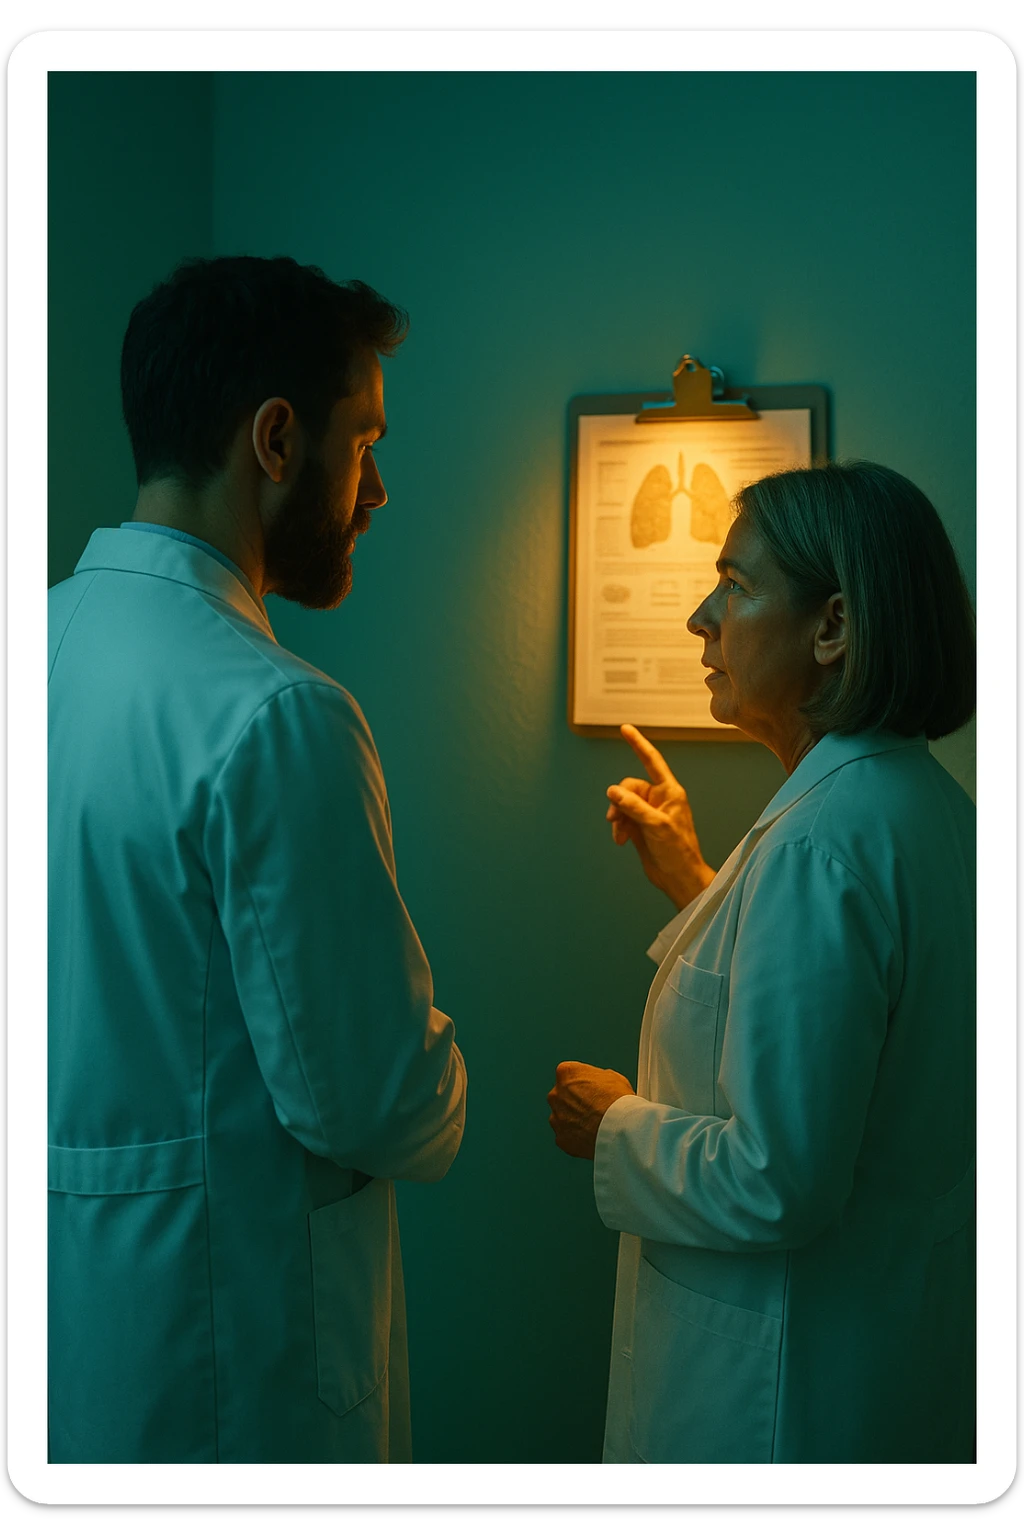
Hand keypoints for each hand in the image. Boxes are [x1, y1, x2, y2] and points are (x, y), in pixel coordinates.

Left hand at [547, 1060, 635, 1159]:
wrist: (620, 1131)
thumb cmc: (618, 1102)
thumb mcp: (612, 1077)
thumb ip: (596, 1078)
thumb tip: (598, 1083)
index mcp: (566, 1073)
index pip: (569, 1074)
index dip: (583, 1082)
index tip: (592, 1088)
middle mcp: (556, 1094)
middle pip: (562, 1095)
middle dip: (575, 1101)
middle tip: (594, 1107)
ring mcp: (556, 1118)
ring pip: (563, 1116)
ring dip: (574, 1119)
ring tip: (595, 1124)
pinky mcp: (560, 1138)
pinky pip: (566, 1135)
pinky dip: (576, 1136)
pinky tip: (591, 1136)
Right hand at [606, 723, 715, 909]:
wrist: (677, 877)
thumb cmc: (677, 851)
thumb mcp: (656, 826)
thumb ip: (634, 806)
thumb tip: (612, 791)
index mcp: (670, 792)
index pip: (652, 761)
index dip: (638, 744)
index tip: (626, 728)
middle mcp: (659, 799)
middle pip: (629, 786)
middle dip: (619, 801)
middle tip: (615, 818)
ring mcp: (649, 813)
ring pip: (622, 803)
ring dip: (617, 817)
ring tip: (619, 834)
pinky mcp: (640, 827)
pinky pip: (622, 818)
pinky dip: (618, 828)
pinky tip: (621, 841)